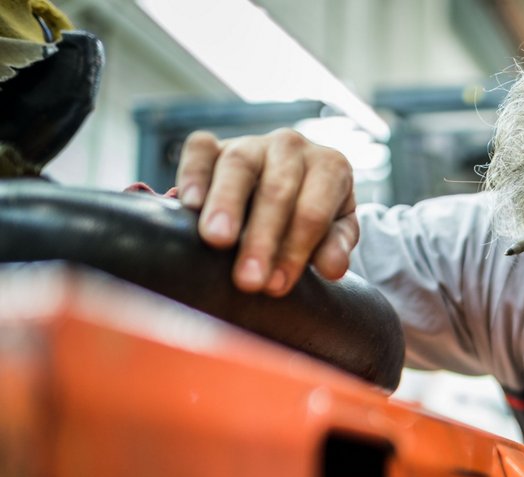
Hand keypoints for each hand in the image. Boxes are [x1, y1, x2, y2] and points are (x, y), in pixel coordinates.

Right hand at [175, 128, 357, 294]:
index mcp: (330, 167)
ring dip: (225, 204)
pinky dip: (192, 173)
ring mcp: (252, 142)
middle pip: (276, 190)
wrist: (292, 187)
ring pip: (238, 166)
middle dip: (261, 238)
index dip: (295, 250)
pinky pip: (201, 149)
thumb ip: (335, 247)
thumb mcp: (336, 232)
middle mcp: (292, 147)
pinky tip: (187, 203)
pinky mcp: (215, 144)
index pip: (313, 212)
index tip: (276, 286)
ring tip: (216, 240)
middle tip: (248, 278)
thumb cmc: (315, 216)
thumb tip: (333, 269)